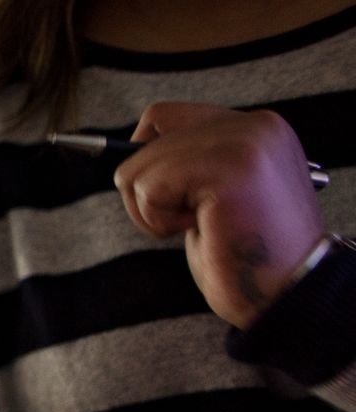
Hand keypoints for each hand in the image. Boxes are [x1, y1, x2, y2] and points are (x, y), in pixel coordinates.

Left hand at [113, 102, 325, 328]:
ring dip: (153, 211)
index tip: (162, 193)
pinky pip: (148, 188)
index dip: (144, 157)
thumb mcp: (213, 196)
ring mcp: (244, 142)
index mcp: (255, 128)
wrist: (287, 292)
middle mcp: (254, 125)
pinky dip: (158, 221)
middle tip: (191, 220)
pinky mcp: (228, 168)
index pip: (163, 116)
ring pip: (139, 168)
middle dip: (149, 192)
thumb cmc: (244, 256)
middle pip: (146, 140)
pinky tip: (201, 230)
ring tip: (199, 226)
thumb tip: (127, 151)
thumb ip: (188, 163)